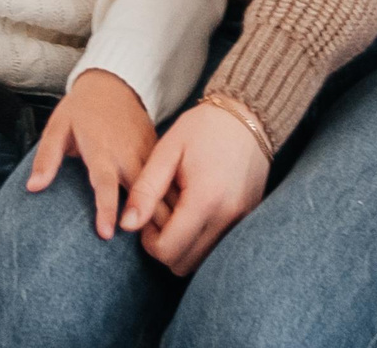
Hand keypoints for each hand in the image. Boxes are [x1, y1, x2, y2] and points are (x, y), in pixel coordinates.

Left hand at [28, 69, 156, 240]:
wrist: (113, 84)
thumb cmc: (81, 109)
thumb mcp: (57, 128)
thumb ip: (46, 159)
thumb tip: (33, 188)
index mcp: (101, 149)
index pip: (104, 183)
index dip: (106, 208)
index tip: (107, 234)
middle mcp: (127, 153)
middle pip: (140, 190)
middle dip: (145, 219)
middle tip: (151, 250)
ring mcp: (146, 151)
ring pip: (159, 185)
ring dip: (163, 211)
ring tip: (167, 241)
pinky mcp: (157, 150)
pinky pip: (166, 177)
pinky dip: (171, 197)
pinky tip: (176, 219)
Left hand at [121, 100, 270, 276]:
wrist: (249, 113)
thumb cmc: (204, 127)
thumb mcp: (167, 150)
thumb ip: (146, 190)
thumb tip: (126, 226)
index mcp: (205, 199)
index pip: (167, 250)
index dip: (148, 242)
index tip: (146, 218)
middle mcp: (228, 217)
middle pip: (184, 264)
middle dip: (165, 247)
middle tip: (161, 216)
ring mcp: (242, 220)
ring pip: (202, 261)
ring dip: (184, 246)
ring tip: (179, 212)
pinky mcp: (249, 218)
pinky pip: (219, 246)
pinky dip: (202, 239)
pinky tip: (197, 212)